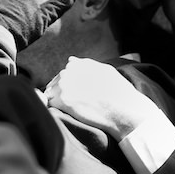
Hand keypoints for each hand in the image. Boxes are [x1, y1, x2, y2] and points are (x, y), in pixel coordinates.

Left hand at [44, 57, 161, 140]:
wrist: (123, 110)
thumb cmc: (118, 92)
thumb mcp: (105, 70)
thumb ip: (86, 65)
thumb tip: (70, 60)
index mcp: (78, 64)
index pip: (64, 74)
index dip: (70, 86)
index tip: (78, 95)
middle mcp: (69, 71)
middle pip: (56, 83)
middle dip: (63, 92)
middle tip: (77, 104)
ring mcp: (65, 85)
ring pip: (52, 93)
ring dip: (59, 101)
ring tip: (74, 109)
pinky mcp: (63, 100)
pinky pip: (51, 105)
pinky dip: (57, 110)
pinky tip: (70, 114)